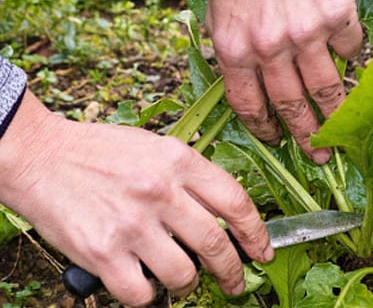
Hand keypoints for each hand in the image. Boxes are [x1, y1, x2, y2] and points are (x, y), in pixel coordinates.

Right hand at [0, 91, 271, 305]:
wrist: (41, 156)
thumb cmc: (100, 151)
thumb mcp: (155, 147)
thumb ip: (189, 177)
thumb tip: (221, 214)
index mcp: (178, 160)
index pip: (235, 202)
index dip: (257, 232)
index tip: (262, 251)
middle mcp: (160, 191)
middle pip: (216, 244)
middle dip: (233, 272)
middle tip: (236, 283)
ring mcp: (131, 223)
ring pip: (183, 274)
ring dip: (189, 285)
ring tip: (183, 280)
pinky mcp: (102, 252)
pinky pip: (141, 293)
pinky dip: (148, 295)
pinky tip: (143, 283)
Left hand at [206, 0, 362, 163]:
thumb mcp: (219, 11)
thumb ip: (233, 52)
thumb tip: (251, 87)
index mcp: (234, 49)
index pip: (248, 105)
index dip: (264, 129)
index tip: (275, 140)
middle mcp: (269, 48)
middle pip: (290, 105)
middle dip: (306, 136)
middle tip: (319, 156)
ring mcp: (305, 33)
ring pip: (326, 89)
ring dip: (336, 114)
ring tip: (343, 131)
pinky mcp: (336, 15)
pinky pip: (349, 49)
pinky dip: (349, 56)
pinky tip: (345, 54)